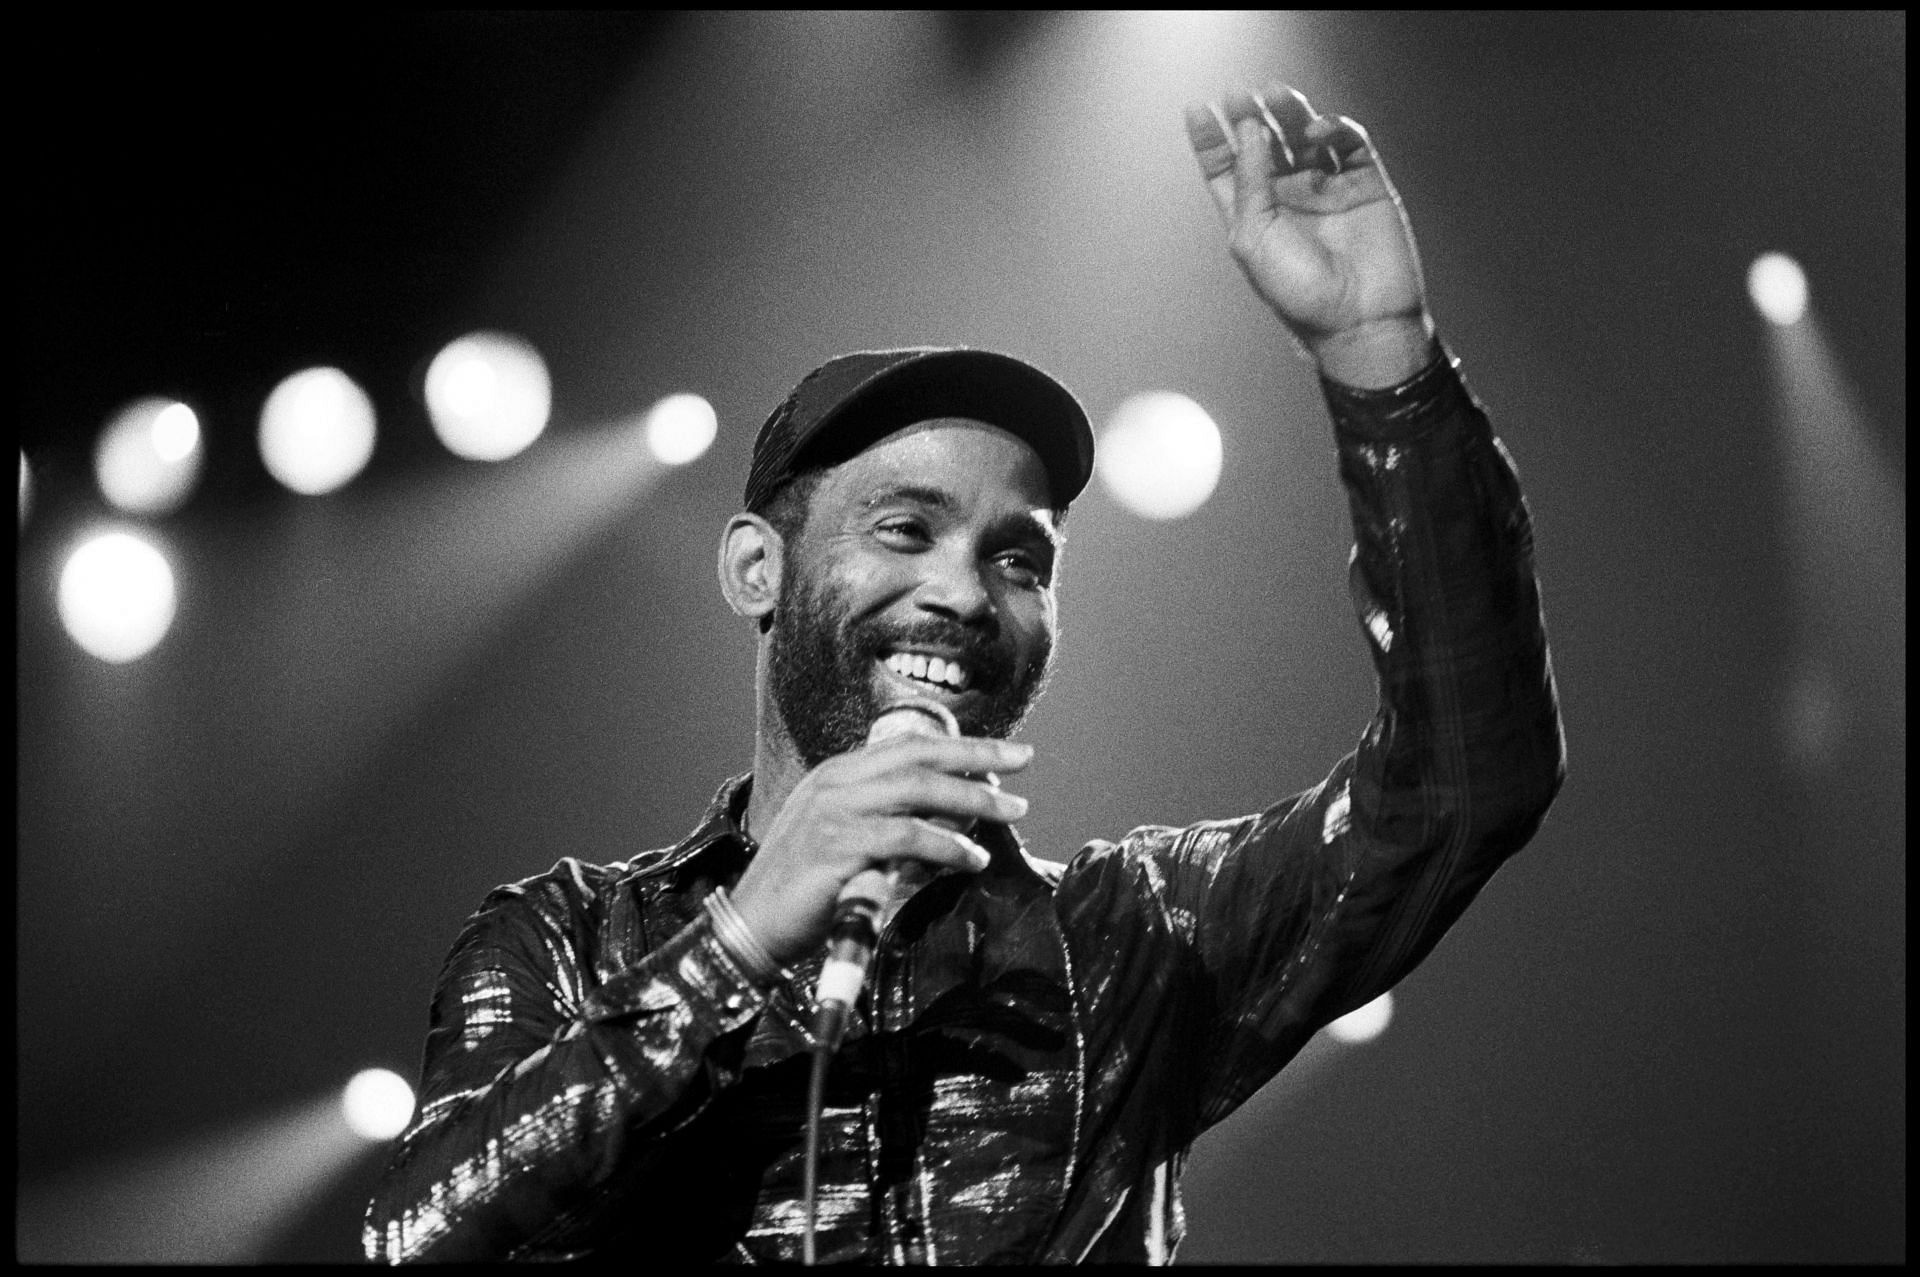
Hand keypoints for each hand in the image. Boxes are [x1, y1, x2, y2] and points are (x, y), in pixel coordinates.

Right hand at [729, 734, 1033, 966]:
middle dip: (978, 757)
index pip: (909, 745)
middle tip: (1024, 765)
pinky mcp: (837, 847)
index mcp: (836, 774)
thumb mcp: (846, 841)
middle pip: (919, 757)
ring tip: (1010, 812)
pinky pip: (906, 837)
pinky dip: (946, 845)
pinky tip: (971, 858)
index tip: (1009, 752)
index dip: (962, 744)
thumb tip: (955, 821)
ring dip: (972, 799)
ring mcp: (833, 812)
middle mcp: (834, 783)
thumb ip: (888, 823)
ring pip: (918, 790)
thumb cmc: (804, 891)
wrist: (750, 928)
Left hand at [1185, 83, 1433, 386]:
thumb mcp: (1254, 237)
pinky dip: (1334, 128)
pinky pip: (1348, 143)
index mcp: (1253, 216)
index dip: (1211, 139)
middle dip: (1250, 117)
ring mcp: (1327, 189)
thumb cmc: (1299, 293)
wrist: (1358, 319)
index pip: (1226, 168)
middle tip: (1240, 95)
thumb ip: (1250, 180)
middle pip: (1265, 143)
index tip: (1198, 109)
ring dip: (1289, 113)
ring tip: (1276, 96)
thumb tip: (1249, 128)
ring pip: (1305, 136)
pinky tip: (1318, 130)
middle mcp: (1288, 199)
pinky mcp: (1364, 184)